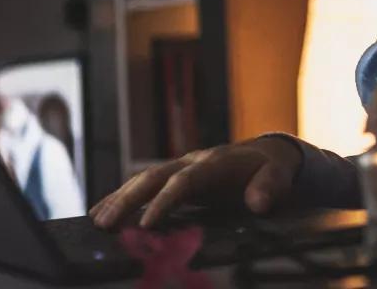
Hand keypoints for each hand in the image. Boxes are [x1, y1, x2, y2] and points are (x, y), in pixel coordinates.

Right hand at [89, 135, 303, 228]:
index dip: (165, 201)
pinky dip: (121, 197)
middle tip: (106, 223)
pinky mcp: (173, 177)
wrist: (266, 153)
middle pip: (154, 177)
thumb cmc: (271, 168)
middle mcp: (192, 162)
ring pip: (143, 179)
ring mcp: (180, 167)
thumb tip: (259, 203)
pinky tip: (101, 212)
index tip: (146, 223)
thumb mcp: (279, 174)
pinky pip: (143, 185)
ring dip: (119, 199)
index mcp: (215, 163)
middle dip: (128, 200)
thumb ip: (271, 186)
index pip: (184, 182)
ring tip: (97, 221)